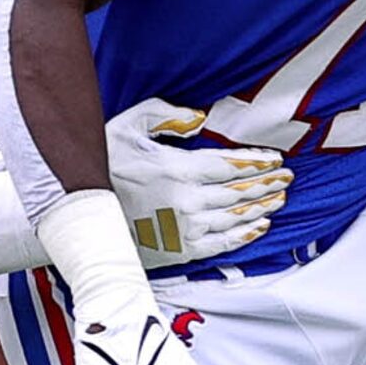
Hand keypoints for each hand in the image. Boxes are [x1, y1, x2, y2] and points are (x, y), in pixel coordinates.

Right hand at [105, 98, 290, 267]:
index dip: (256, 162)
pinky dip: (244, 235)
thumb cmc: (103, 165)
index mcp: (178, 169)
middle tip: (286, 177)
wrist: (78, 211)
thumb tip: (199, 119)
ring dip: (262, 206)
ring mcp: (185, 229)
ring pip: (236, 217)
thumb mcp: (128, 125)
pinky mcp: (180, 250)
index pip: (231, 165)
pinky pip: (222, 245)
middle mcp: (187, 201)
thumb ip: (166, 114)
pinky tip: (258, 226)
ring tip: (279, 198)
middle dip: (267, 183)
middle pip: (240, 192)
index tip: (275, 160)